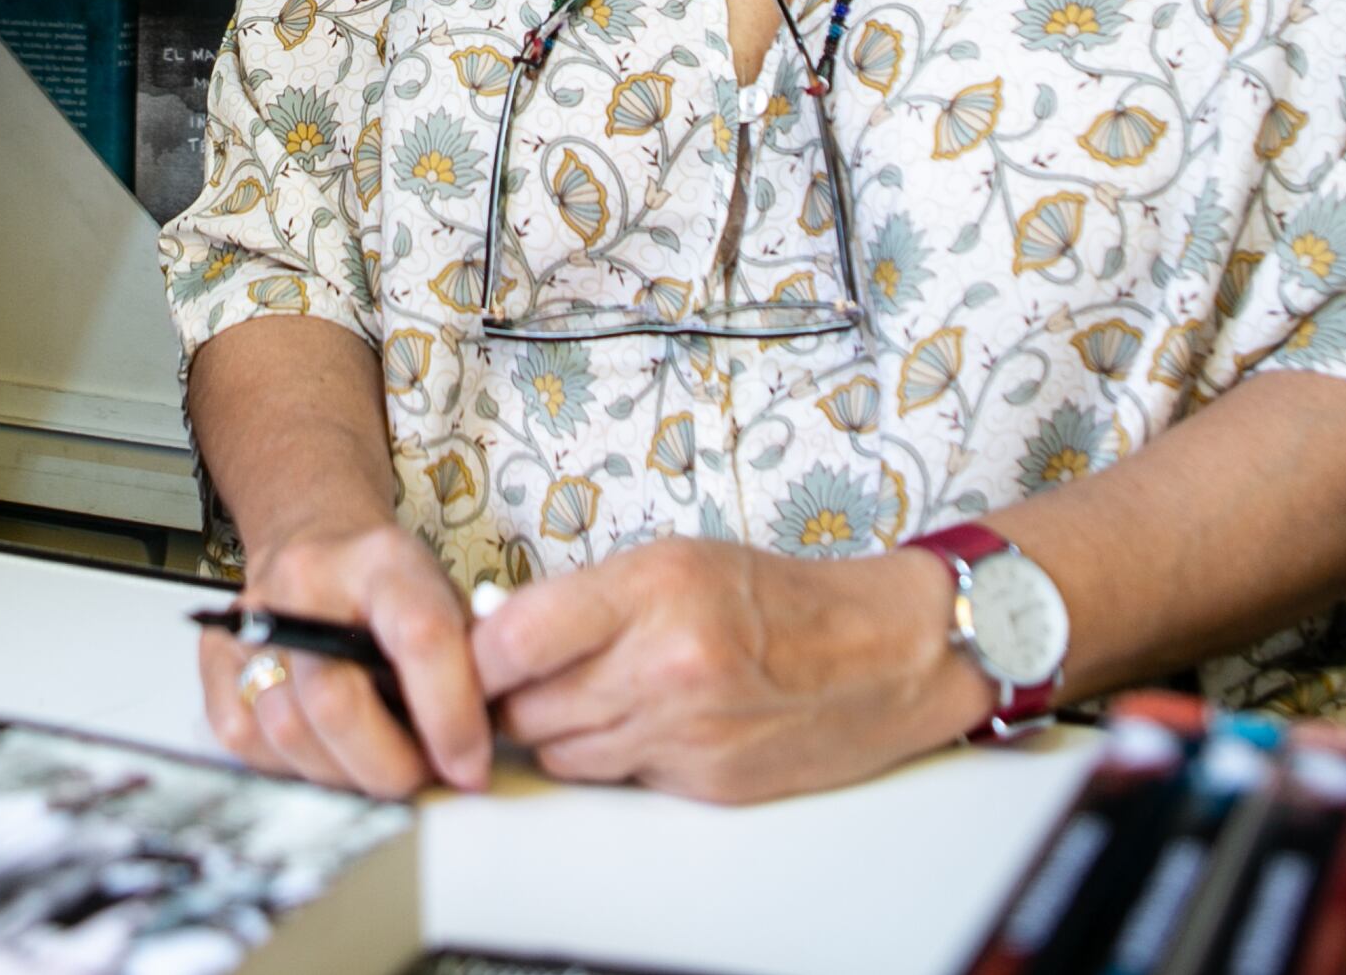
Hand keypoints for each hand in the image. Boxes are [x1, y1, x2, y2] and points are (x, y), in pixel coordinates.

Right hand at [198, 526, 492, 798]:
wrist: (316, 536)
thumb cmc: (391, 586)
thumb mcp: (449, 603)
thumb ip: (471, 667)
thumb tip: (470, 759)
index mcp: (382, 561)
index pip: (418, 637)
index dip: (450, 716)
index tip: (469, 767)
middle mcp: (305, 582)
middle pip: (334, 699)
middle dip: (388, 764)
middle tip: (421, 775)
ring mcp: (250, 617)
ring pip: (287, 730)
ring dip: (344, 773)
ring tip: (379, 762)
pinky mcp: (214, 653)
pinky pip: (244, 740)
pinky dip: (293, 764)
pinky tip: (327, 749)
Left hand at [471, 539, 989, 802]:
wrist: (881, 654)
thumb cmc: (776, 599)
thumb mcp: (673, 561)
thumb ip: (584, 598)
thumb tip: (498, 631)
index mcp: (651, 591)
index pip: (512, 639)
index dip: (471, 655)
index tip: (464, 654)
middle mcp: (663, 666)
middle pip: (524, 709)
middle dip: (508, 698)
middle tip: (518, 679)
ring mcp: (685, 734)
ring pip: (559, 754)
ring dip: (554, 731)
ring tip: (585, 696)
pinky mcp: (703, 786)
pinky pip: (615, 780)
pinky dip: (611, 757)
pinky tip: (640, 724)